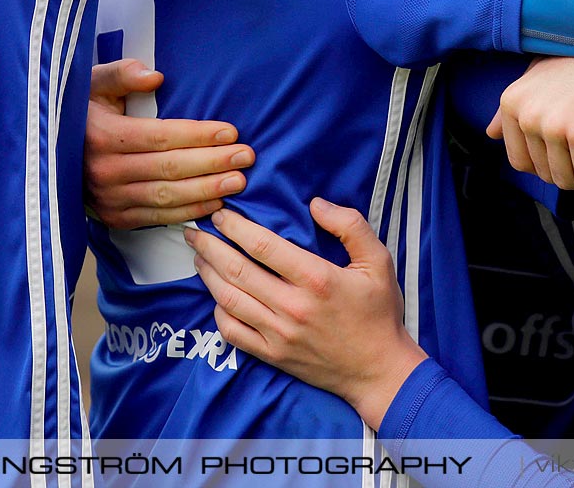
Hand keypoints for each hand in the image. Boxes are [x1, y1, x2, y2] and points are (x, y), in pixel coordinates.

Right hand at [83, 60, 253, 228]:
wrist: (47, 152)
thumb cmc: (81, 111)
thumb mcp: (93, 83)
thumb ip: (122, 74)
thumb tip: (154, 76)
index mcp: (102, 136)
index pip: (161, 137)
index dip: (198, 136)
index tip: (231, 132)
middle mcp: (104, 171)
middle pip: (170, 169)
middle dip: (213, 163)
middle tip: (246, 156)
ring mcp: (108, 199)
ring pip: (167, 196)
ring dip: (207, 190)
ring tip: (239, 181)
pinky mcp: (114, 218)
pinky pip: (157, 217)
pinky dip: (188, 212)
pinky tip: (215, 203)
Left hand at [186, 201, 425, 428]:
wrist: (379, 370)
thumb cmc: (379, 312)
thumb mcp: (378, 261)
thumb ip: (350, 225)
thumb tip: (316, 204)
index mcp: (317, 279)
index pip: (263, 246)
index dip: (236, 227)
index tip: (221, 215)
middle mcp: (292, 307)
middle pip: (237, 271)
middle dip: (210, 247)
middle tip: (195, 233)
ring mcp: (279, 334)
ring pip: (229, 300)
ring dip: (208, 276)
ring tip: (199, 257)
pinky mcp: (272, 355)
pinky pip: (232, 332)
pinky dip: (218, 312)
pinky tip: (216, 296)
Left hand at [485, 57, 573, 189]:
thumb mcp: (541, 73)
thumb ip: (512, 105)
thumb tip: (490, 133)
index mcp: (512, 101)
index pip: (518, 159)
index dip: (544, 167)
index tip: (566, 162)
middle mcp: (528, 115)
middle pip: (542, 172)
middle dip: (567, 176)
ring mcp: (554, 126)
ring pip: (565, 179)